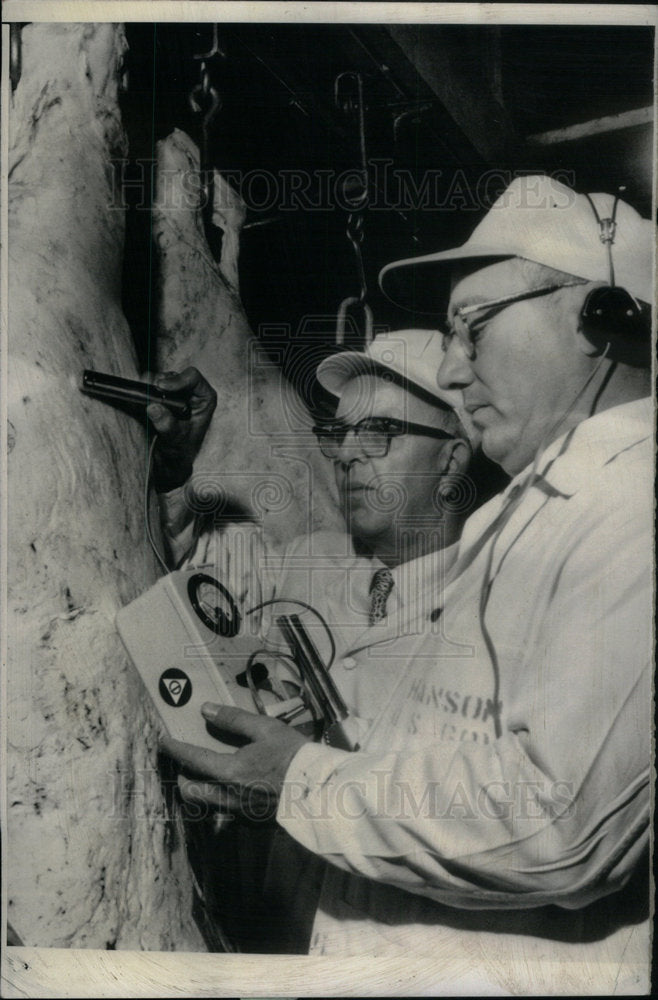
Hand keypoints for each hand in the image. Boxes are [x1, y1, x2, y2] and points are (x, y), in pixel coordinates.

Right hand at [145, 367, 216, 491]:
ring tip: (142, 400)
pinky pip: (147, 386)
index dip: (176, 380)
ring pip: (158, 378)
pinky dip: (140, 392)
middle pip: (172, 375)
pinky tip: (136, 402)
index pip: (192, 378)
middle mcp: (189, 390)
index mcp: (204, 397)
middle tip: (147, 394)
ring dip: (148, 387)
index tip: (161, 387)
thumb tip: (154, 408)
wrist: (170, 457)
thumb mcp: (176, 440)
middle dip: (158, 383)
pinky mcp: (158, 394)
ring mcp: (173, 391)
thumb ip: (168, 425)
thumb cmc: (181, 448)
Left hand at [159, 703, 309, 820]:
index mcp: (229, 770)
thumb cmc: (294, 756)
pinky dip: (217, 800)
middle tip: (186, 763)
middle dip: (182, 777)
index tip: (163, 741)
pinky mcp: (249, 821)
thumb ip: (234, 720)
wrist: (319, 790)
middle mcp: (227, 795)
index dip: (174, 748)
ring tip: (204, 776)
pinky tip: (229, 789)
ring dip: (198, 790)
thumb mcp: (266, 729)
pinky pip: (222, 812)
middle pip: (189, 791)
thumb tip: (206, 709)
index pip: (191, 758)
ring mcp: (237, 812)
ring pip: (203, 805)